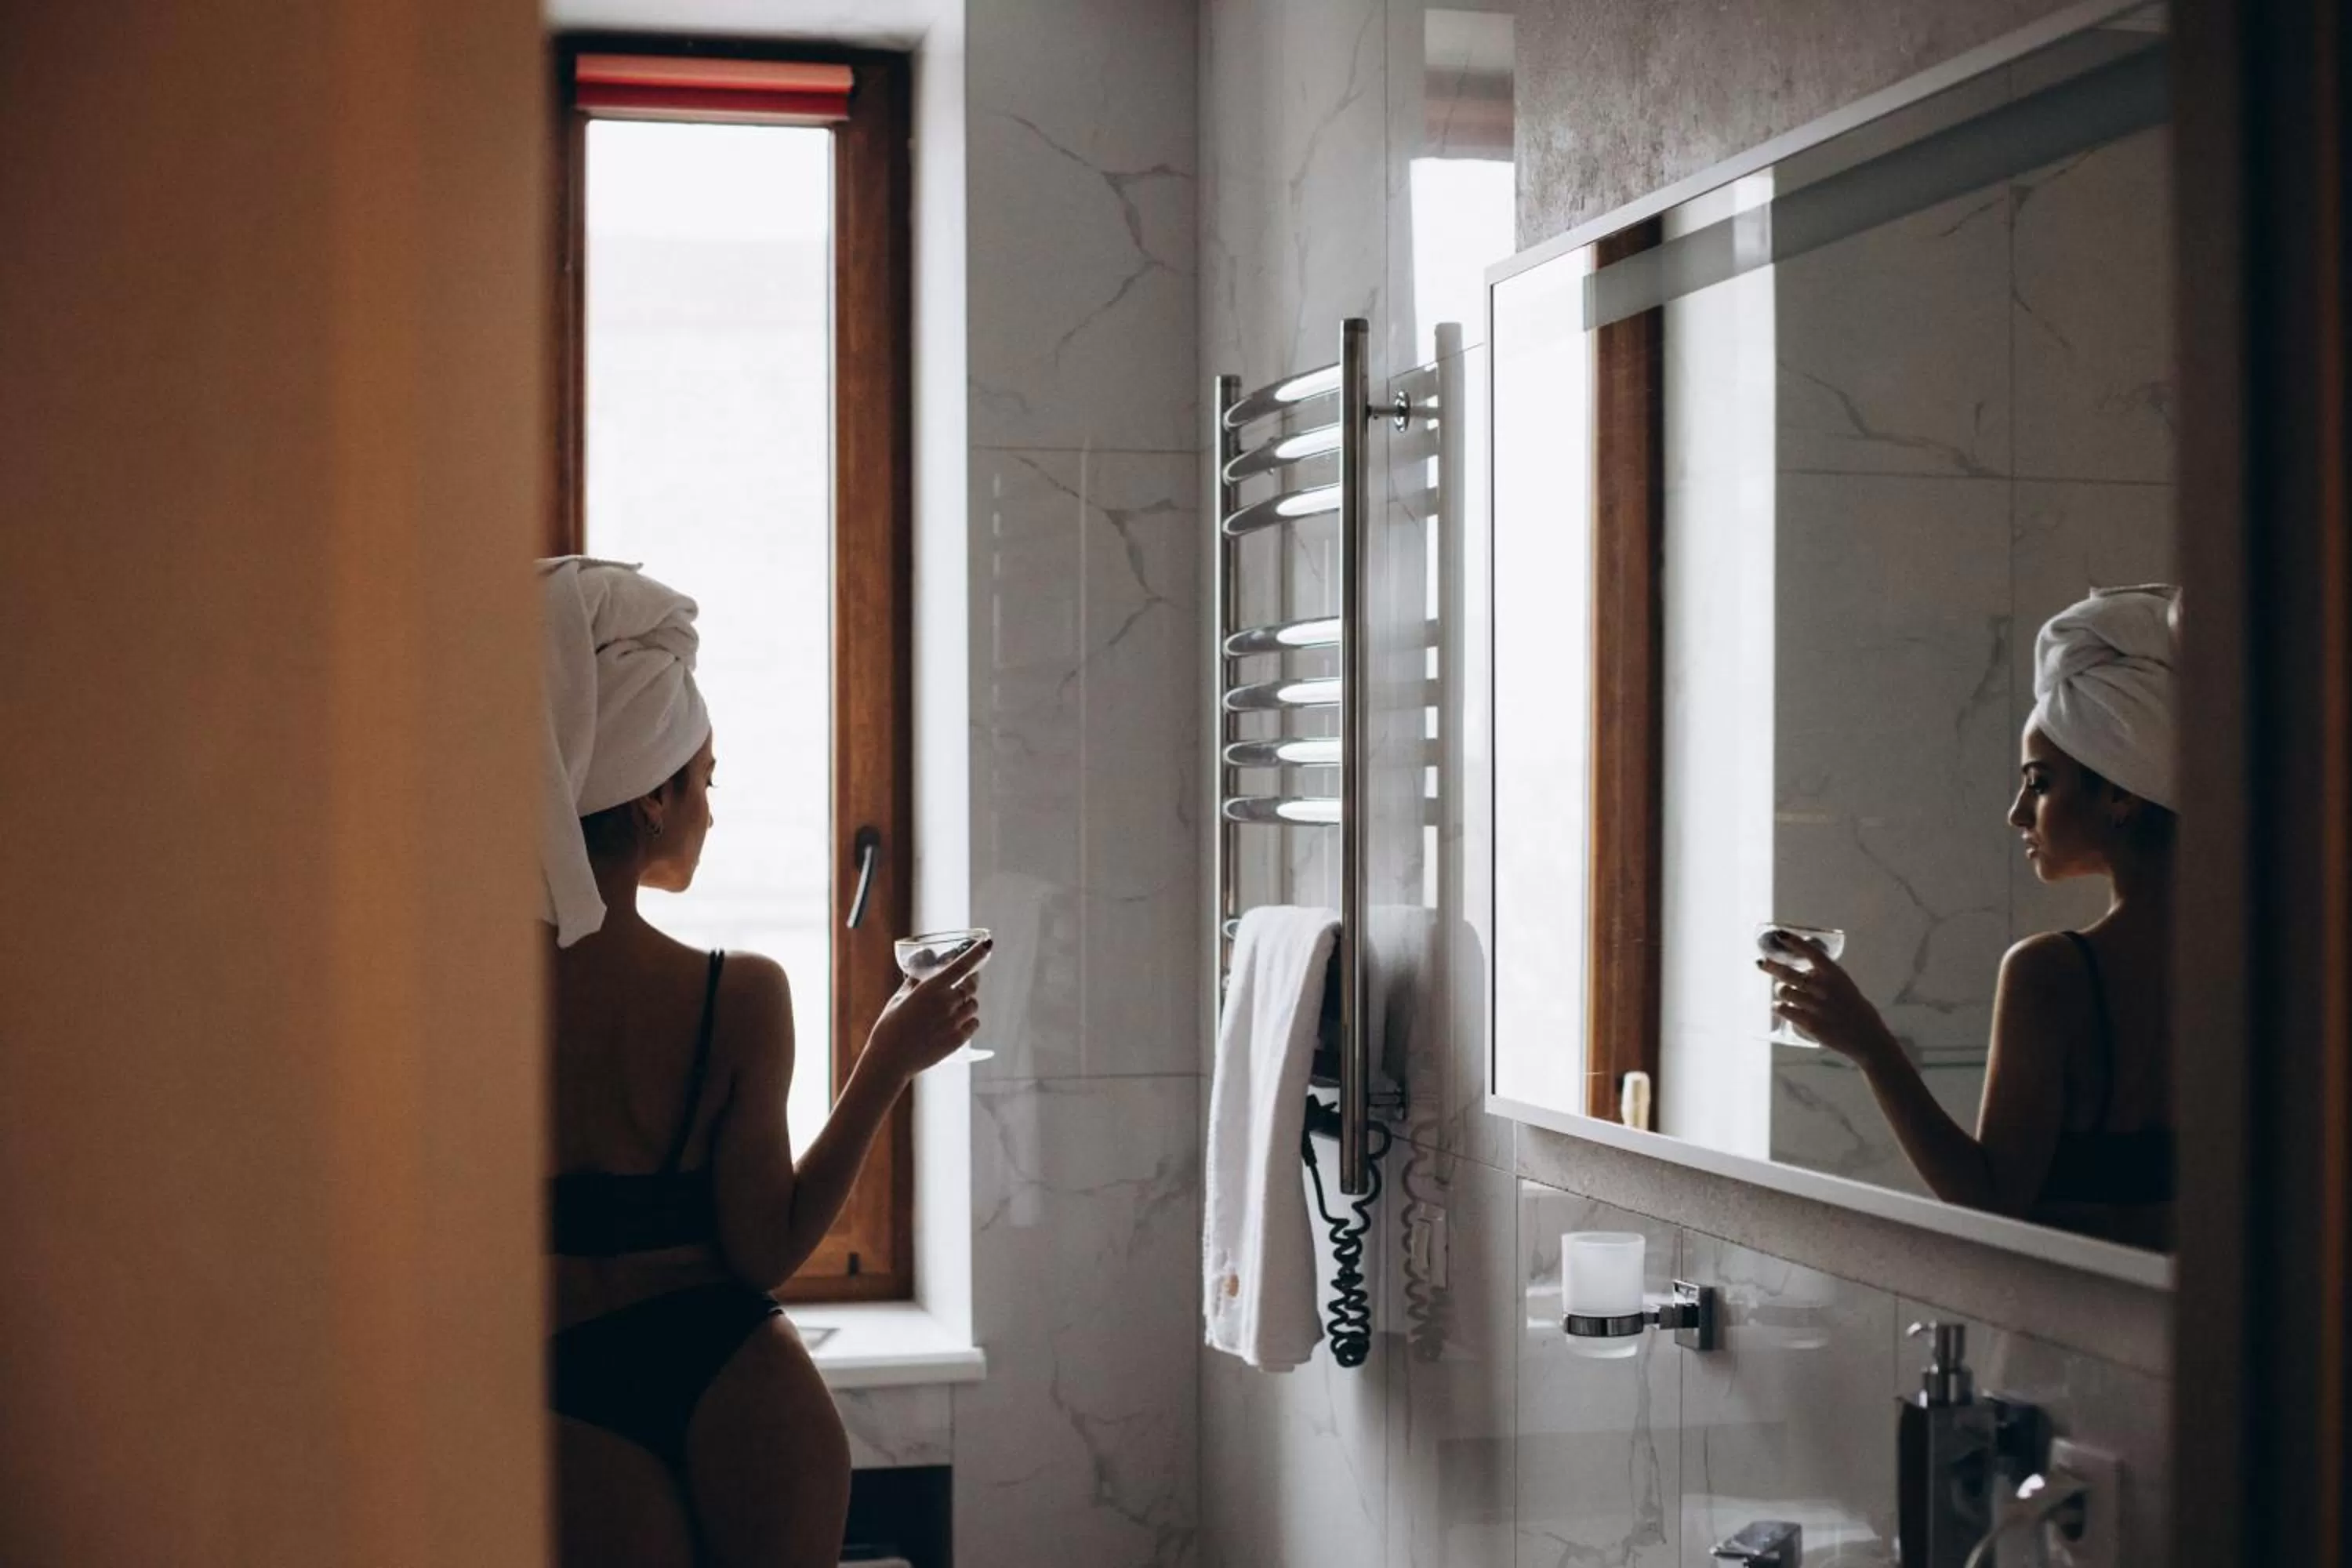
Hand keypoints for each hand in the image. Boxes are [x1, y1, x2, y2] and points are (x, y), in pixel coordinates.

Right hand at [865, 937, 989, 1079]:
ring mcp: (954, 1023)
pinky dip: (969, 1021)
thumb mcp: (900, 998)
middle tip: (967, 979)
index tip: (987, 944)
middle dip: (971, 980)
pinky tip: (956, 1023)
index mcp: (931, 989)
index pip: (961, 966)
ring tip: (953, 1007)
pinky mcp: (958, 1040)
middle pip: (971, 985)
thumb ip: (915, 981)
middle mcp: (946, 1003)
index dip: (976, 953)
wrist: (891, 1059)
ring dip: (967, 1003)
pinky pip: (974, 1024)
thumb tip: (924, 966)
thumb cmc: (891, 1026)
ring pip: (973, 1005)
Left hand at [1757, 936, 1899, 1068]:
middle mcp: (1824, 987)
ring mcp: (1816, 1005)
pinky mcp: (1809, 1023)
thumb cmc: (1856, 1009)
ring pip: (1783, 990)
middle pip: (1788, 972)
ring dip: (1780, 991)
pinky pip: (1783, 1009)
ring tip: (1782, 993)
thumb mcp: (1844, 985)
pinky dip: (1779, 1006)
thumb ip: (1825, 977)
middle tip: (1761, 963)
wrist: (1867, 1037)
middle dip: (1771, 966)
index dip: (1794, 942)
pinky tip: (1779, 1007)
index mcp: (1835, 975)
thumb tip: (1803, 971)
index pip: (1812, 953)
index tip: (1779, 934)